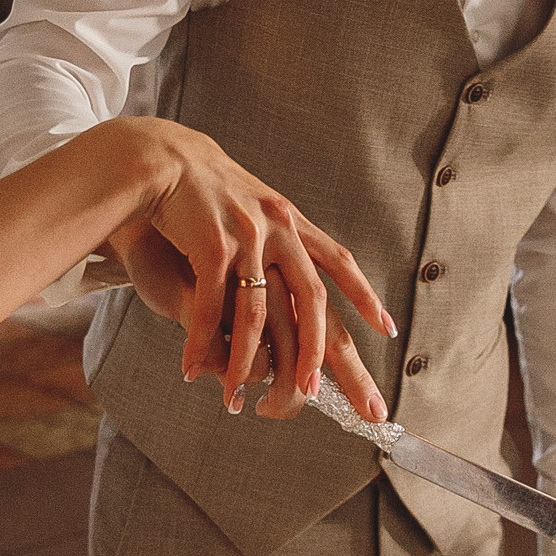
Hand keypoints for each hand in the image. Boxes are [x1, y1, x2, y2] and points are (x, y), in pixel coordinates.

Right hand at [119, 124, 394, 420]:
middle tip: (317, 394)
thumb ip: (278, 242)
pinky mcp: (211, 243)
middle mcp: (280, 229)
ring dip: (246, 361)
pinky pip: (210, 306)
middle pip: (312, 301)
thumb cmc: (208, 193)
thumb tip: (296, 283)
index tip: (389, 332)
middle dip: (320, 353)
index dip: (365, 298)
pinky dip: (200, 341)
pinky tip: (192, 368)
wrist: (166, 157)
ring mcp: (248, 237)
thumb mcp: (255, 208)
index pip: (340, 263)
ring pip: (257, 314)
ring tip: (239, 397)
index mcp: (293, 223)